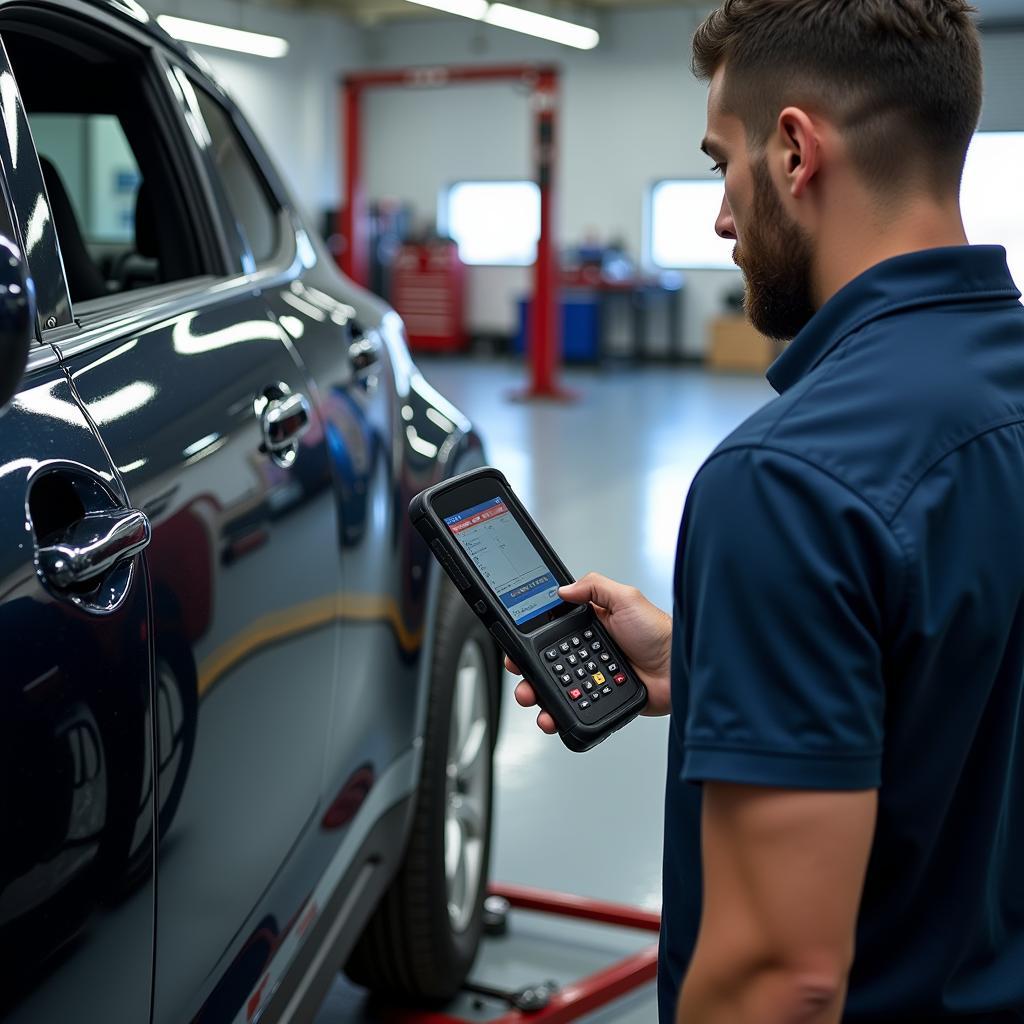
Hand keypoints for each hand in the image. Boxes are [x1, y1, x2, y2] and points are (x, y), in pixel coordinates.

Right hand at [505, 572, 672, 734]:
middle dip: (527, 670)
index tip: (516, 645)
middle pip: (546, 662)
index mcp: (590, 624)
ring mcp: (592, 676)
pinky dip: (557, 714)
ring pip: (554, 688)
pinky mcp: (599, 699)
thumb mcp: (627, 598)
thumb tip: (564, 588)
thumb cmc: (660, 633)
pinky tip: (552, 716)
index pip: (551, 630)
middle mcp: (588, 650)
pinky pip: (572, 708)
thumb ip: (595, 587)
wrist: (679, 671)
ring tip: (532, 698)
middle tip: (520, 675)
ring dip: (537, 694)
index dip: (530, 638)